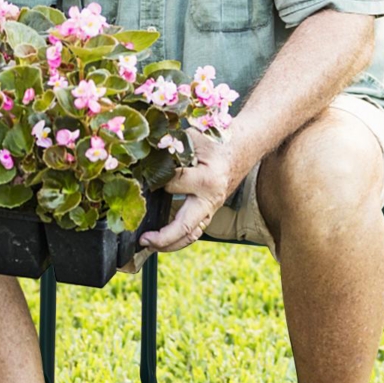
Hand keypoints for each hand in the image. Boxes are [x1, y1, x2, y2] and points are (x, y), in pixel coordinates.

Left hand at [137, 131, 237, 254]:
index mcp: (207, 179)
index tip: (145, 175)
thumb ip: (170, 146)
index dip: (156, 179)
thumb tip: (142, 153)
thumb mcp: (193, 138)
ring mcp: (211, 209)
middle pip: (185, 227)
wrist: (240, 149)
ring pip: (191, 235)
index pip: (174, 184)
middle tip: (142, 239)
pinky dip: (176, 239)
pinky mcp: (208, 212)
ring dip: (169, 244)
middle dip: (163, 237)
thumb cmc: (215, 142)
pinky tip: (160, 241)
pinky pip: (193, 232)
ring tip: (148, 244)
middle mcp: (210, 199)